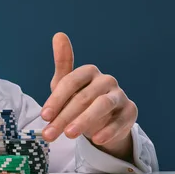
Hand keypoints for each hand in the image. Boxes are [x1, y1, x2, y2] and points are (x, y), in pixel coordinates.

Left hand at [40, 33, 137, 158]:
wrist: (102, 120)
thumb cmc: (79, 98)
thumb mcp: (65, 84)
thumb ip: (62, 63)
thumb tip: (58, 34)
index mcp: (88, 71)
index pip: (70, 82)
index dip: (56, 99)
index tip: (43, 116)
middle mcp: (106, 80)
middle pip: (83, 97)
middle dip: (63, 117)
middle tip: (49, 134)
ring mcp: (120, 95)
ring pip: (102, 106)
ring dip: (84, 121)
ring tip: (69, 135)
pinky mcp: (131, 111)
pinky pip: (120, 121)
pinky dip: (108, 130)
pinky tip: (95, 139)